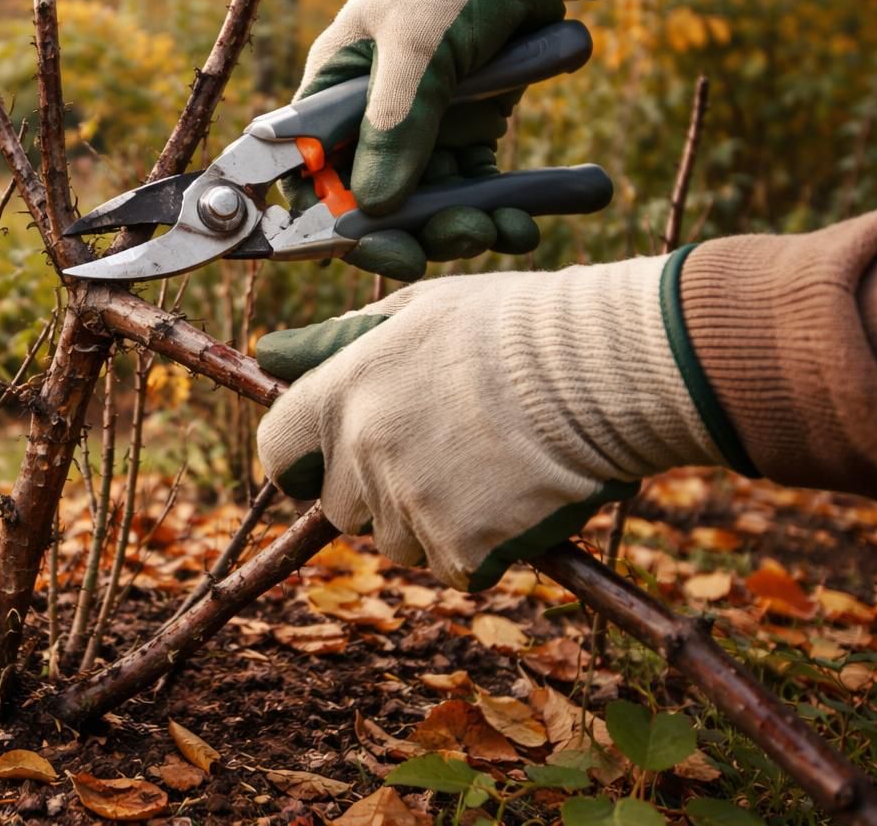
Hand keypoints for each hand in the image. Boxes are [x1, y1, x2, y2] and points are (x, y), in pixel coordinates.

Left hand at [254, 256, 719, 589]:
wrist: (603, 365)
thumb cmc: (515, 326)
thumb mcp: (416, 310)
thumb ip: (339, 343)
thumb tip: (273, 356)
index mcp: (344, 391)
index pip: (279, 452)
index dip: (307, 462)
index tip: (336, 461)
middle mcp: (364, 450)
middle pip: (343, 508)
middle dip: (380, 493)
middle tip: (443, 454)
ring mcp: (410, 502)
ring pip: (399, 543)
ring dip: (433, 522)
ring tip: (489, 469)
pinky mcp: (462, 546)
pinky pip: (454, 566)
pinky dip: (483, 548)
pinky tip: (515, 499)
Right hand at [282, 0, 608, 280]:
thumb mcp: (417, 46)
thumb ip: (395, 123)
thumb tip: (376, 206)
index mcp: (327, 101)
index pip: (311, 182)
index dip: (334, 226)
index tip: (380, 249)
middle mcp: (364, 127)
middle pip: (371, 209)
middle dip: (414, 234)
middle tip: (459, 238)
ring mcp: (416, 136)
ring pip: (426, 210)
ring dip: (462, 229)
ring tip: (504, 229)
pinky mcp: (465, 139)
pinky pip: (474, 194)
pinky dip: (499, 214)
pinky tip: (525, 224)